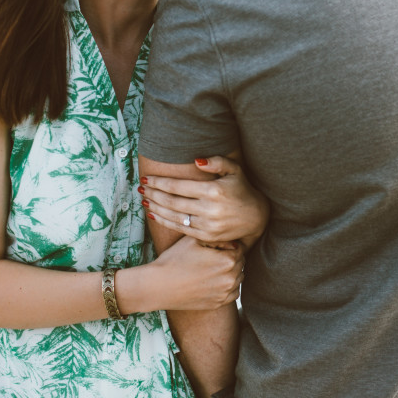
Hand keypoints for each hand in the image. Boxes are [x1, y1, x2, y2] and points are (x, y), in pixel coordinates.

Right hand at [125, 236, 243, 311]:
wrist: (158, 286)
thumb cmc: (174, 260)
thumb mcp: (194, 240)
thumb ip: (216, 237)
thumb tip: (231, 240)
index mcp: (228, 260)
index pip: (239, 247)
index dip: (227, 245)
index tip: (215, 246)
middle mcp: (231, 278)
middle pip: (240, 262)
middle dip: (230, 257)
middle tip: (211, 257)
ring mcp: (226, 293)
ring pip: (238, 277)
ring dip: (230, 272)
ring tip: (211, 269)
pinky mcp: (219, 303)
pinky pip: (234, 292)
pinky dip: (228, 286)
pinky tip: (213, 281)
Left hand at [139, 157, 268, 245]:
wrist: (256, 218)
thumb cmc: (242, 189)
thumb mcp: (234, 170)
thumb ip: (217, 162)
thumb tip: (196, 161)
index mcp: (213, 190)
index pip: (178, 186)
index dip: (159, 182)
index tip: (146, 178)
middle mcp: (209, 209)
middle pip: (171, 201)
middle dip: (153, 193)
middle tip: (140, 188)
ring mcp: (207, 225)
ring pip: (173, 216)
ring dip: (155, 207)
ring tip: (144, 199)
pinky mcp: (206, 237)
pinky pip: (180, 228)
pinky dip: (164, 221)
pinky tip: (154, 213)